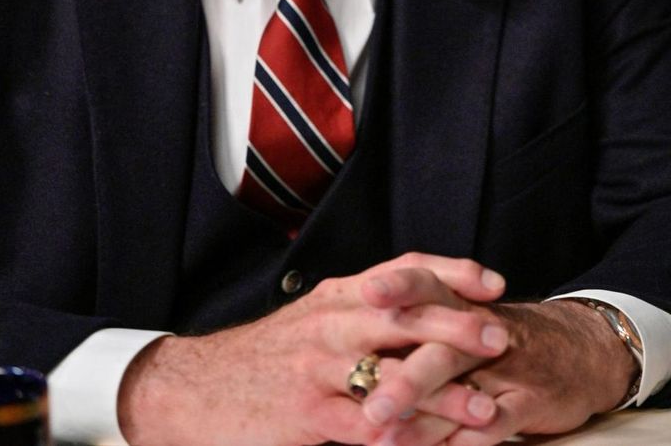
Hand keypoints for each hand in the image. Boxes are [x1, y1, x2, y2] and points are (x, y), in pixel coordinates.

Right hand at [117, 252, 507, 445]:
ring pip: (395, 375)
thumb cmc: (267, 356)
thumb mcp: (314, 318)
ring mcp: (320, 366)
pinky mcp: (308, 413)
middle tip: (502, 338)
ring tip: (488, 409)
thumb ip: (361, 312)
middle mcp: (334, 320)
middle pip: (406, 314)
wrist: (197, 387)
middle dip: (458, 326)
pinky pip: (368, 427)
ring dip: (446, 395)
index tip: (494, 282)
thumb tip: (418, 309)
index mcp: (340, 293)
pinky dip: (406, 439)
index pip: (405, 270)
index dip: (452, 272)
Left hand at [363, 299, 638, 445]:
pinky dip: (471, 439)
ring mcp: (506, 366)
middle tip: (370, 407)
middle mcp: (480, 331)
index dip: (398, 286)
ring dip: (425, 419)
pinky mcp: (531, 400)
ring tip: (388, 440)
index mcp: (459, 302)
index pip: (427, 283)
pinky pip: (500, 422)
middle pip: (439, 347)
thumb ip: (415, 318)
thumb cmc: (501, 335)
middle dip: (403, 378)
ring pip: (463, 389)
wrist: (580, 348)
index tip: (365, 292)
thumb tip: (355, 333)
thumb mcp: (463, 313)